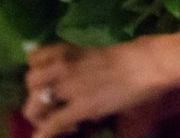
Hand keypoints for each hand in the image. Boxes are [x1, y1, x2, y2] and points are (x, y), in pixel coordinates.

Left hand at [23, 36, 179, 137]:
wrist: (148, 64)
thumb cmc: (134, 54)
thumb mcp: (99, 51)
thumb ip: (82, 60)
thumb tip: (79, 76)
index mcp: (69, 50)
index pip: (34, 57)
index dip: (36, 69)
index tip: (45, 77)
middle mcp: (62, 67)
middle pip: (30, 82)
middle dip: (35, 95)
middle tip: (50, 104)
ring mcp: (68, 89)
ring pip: (34, 104)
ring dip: (39, 115)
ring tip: (54, 122)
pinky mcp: (79, 108)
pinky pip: (52, 124)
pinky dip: (43, 134)